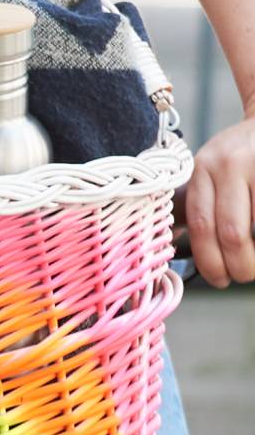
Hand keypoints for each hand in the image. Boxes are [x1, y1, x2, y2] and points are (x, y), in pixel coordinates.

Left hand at [186, 111, 254, 287]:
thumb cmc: (242, 155)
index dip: (209, 260)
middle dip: (237, 265)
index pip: (201, 224)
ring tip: (254, 265)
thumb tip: (186, 248)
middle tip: (241, 277)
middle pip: (231, 231)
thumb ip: (203, 203)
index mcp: (203, 168)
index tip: (217, 280)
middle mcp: (228, 164)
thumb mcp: (213, 170)